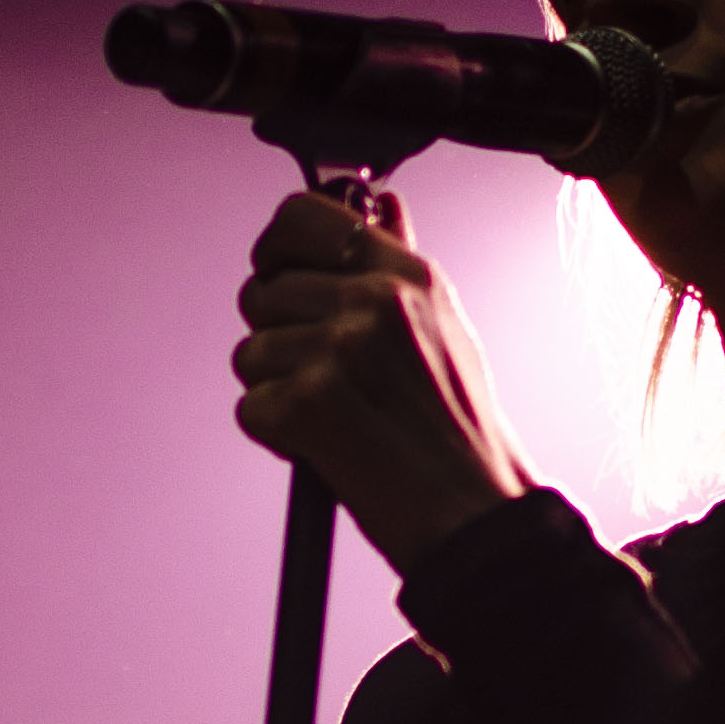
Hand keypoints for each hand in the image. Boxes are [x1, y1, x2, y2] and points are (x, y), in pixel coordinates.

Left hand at [232, 187, 532, 571]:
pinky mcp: (307, 403)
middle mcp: (374, 302)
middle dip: (277, 335)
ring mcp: (339, 350)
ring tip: (338, 416)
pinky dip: (276, 434)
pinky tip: (326, 445)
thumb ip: (399, 263)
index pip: (302, 217)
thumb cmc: (463, 434)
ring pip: (250, 352)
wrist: (475, 517)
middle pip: (263, 292)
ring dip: (277, 389)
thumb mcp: (446, 327)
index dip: (275, 246)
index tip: (277, 271)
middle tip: (325, 376)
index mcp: (409, 275)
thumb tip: (381, 206)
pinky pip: (249, 405)